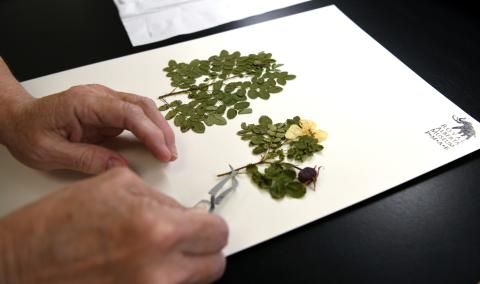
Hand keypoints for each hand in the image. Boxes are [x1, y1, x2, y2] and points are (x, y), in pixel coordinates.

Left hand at [0, 84, 176, 173]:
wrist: (18, 119)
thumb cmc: (28, 132)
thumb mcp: (51, 153)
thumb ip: (87, 159)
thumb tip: (120, 167)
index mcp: (84, 103)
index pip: (128, 113)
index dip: (150, 132)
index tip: (163, 152)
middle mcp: (98, 97)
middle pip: (141, 106)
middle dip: (161, 129)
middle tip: (170, 153)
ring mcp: (104, 101)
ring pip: (142, 108)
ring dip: (158, 127)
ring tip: (167, 150)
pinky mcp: (107, 110)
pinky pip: (134, 115)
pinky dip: (149, 128)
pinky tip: (156, 142)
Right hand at [0, 168, 227, 283]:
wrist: (22, 264)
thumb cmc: (58, 224)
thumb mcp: (117, 186)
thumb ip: (161, 198)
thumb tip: (185, 211)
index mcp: (157, 230)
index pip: (216, 231)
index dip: (210, 224)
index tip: (202, 223)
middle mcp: (159, 269)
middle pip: (215, 264)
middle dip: (204, 247)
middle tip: (185, 238)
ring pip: (195, 281)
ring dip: (185, 265)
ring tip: (156, 251)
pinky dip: (165, 278)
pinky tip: (141, 265)